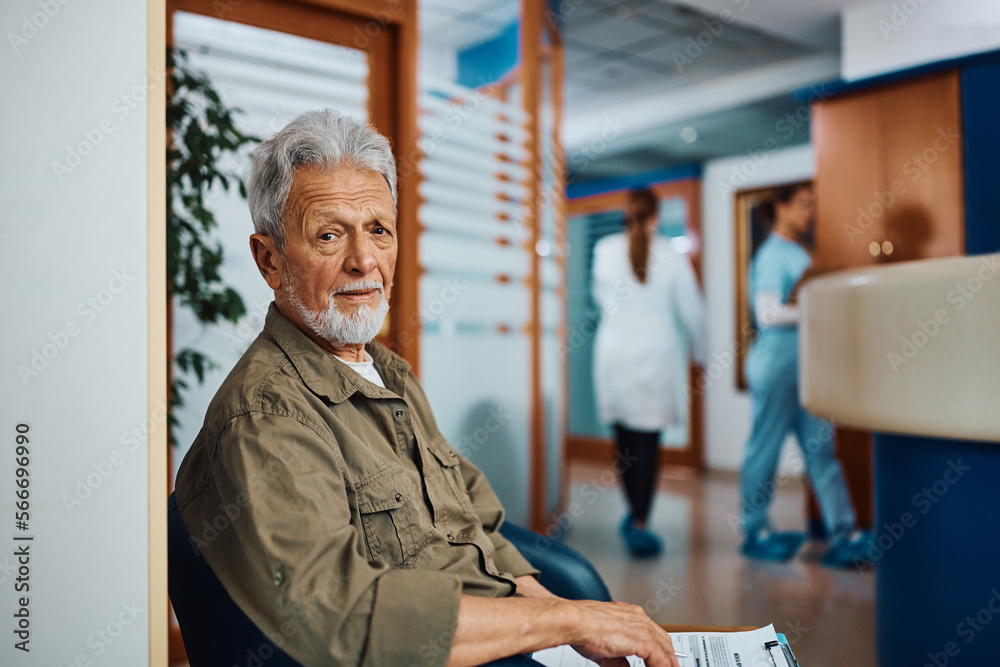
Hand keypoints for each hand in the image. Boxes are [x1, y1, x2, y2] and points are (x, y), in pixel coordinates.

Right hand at [564, 600, 679, 666]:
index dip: (660, 649)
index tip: (662, 660)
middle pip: (664, 641)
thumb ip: (619, 660)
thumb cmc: (582, 628)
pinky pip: (661, 660)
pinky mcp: (643, 640)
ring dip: (669, 664)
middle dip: (670, 657)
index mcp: (630, 615)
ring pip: (666, 650)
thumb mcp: (604, 648)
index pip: (653, 633)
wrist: (575, 622)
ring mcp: (642, 628)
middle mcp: (639, 618)